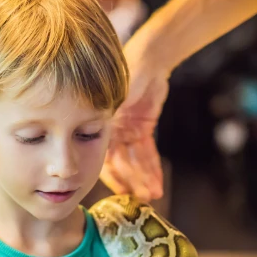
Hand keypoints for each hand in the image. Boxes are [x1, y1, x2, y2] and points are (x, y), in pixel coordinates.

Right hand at [101, 36, 169, 201]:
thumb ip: (109, 124)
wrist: (150, 58)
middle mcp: (111, 132)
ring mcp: (127, 131)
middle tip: (143, 198)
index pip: (105, 159)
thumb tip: (106, 152)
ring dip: (145, 178)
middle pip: (123, 163)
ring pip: (136, 161)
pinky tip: (157, 184)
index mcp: (99, 127)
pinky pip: (148, 153)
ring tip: (153, 195)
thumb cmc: (129, 74)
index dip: (114, 177)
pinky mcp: (142, 128)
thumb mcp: (115, 100)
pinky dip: (153, 168)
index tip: (123, 193)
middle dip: (133, 181)